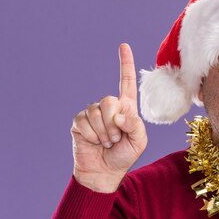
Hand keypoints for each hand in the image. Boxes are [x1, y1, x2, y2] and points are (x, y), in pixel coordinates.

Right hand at [71, 43, 147, 192]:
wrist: (104, 172)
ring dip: (104, 132)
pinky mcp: (79, 123)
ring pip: (96, 112)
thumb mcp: (139, 142)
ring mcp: (92, 114)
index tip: (123, 46)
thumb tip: (120, 115)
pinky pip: (84, 122)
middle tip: (116, 139)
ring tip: (106, 143)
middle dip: (114, 123)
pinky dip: (92, 136)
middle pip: (109, 100)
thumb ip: (136, 126)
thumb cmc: (124, 156)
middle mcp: (108, 108)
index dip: (125, 64)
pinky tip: (94, 143)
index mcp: (126, 108)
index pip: (126, 82)